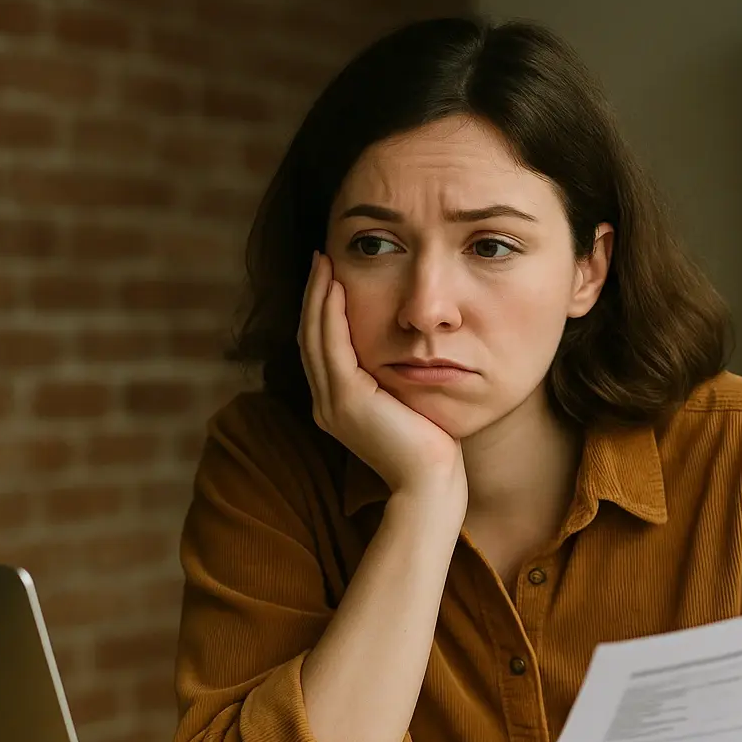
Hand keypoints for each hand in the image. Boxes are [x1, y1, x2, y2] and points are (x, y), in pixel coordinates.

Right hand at [298, 251, 465, 502]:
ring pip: (315, 337)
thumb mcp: (407, 404)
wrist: (431, 483)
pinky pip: (332, 346)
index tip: (330, 276)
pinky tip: (337, 287)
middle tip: (319, 258)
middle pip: (310, 337)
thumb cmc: (431, 447)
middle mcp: (327, 404)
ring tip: (324, 262)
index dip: (321, 311)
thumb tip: (409, 349)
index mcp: (338, 406)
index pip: (322, 348)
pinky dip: (331, 314)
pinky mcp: (346, 400)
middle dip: (314, 296)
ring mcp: (332, 403)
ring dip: (318, 297)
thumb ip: (395, 380)